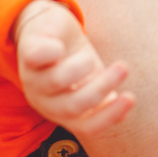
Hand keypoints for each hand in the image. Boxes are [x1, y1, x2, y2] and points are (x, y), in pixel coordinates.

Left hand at [15, 0, 133, 135]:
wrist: (48, 30)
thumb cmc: (74, 59)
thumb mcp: (92, 79)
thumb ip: (104, 95)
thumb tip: (123, 107)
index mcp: (63, 114)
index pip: (87, 126)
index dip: (110, 116)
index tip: (131, 97)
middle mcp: (45, 102)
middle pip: (73, 106)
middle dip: (101, 87)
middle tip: (123, 68)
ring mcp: (33, 80)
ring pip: (58, 80)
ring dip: (81, 66)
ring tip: (88, 55)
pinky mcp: (26, 56)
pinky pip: (38, 56)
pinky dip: (53, 51)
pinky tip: (60, 47)